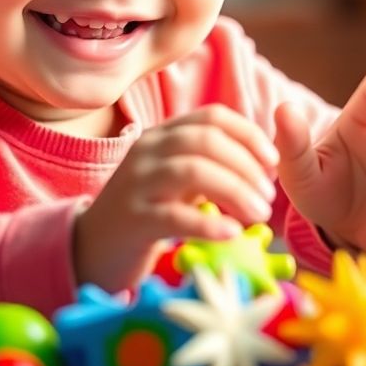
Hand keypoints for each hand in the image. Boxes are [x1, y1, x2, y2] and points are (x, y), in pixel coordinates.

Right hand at [74, 104, 278, 292]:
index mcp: (162, 136)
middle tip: (268, 196)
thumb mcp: (176, 180)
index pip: (211, 117)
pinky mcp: (132, 220)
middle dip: (246, 164)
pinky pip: (174, 216)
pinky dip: (208, 224)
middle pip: (205, 140)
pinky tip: (231, 234)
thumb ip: (210, 164)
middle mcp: (147, 151)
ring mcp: (136, 184)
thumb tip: (263, 163)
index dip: (249, 134)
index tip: (273, 162)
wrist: (91, 248)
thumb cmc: (145, 212)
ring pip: (192, 171)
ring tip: (258, 214)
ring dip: (235, 190)